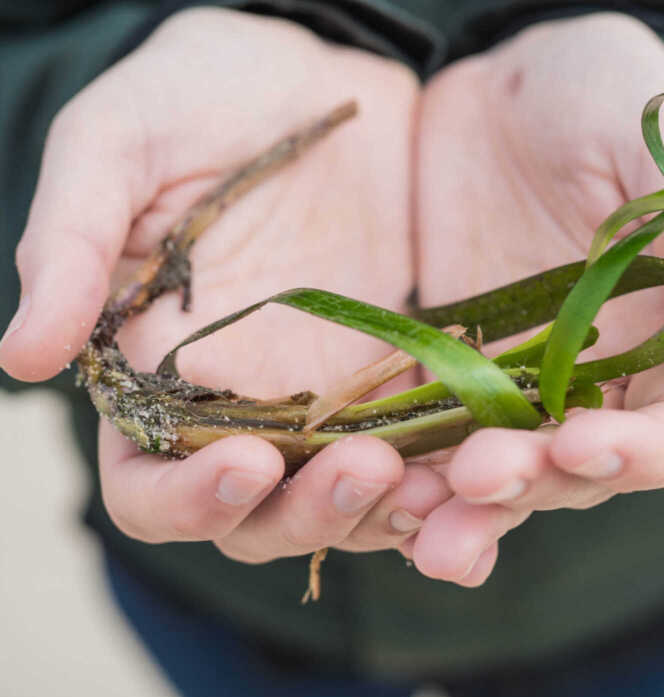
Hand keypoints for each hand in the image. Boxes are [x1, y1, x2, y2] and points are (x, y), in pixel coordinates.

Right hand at [0, 8, 450, 562]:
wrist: (315, 74)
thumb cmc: (204, 94)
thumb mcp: (123, 142)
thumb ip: (71, 242)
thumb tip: (23, 355)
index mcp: (158, 372)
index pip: (151, 485)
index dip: (187, 498)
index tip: (244, 465)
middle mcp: (239, 405)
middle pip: (260, 516)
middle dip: (307, 510)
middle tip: (364, 469)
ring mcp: (325, 397)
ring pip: (346, 500)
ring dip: (385, 510)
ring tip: (431, 483)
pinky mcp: (395, 373)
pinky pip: (420, 449)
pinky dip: (443, 471)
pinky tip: (477, 460)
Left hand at [407, 13, 663, 583]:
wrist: (491, 88)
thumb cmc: (592, 94)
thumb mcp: (657, 146)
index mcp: (660, 346)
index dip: (637, 454)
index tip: (582, 441)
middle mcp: (586, 384)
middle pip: (572, 474)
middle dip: (529, 485)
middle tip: (478, 481)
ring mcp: (506, 384)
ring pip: (495, 475)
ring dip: (462, 509)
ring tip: (421, 526)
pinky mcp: (438, 370)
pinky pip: (423, 434)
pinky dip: (406, 469)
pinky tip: (378, 487)